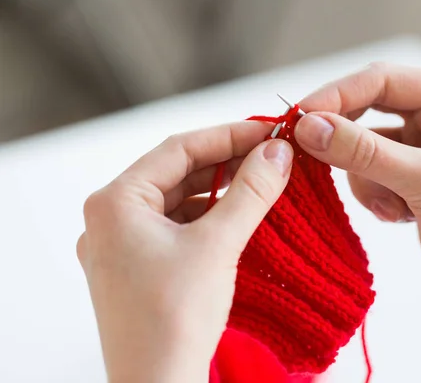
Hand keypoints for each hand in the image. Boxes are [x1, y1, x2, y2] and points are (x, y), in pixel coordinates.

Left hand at [77, 123, 292, 382]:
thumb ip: (250, 192)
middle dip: (226, 163)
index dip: (228, 136)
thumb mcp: (218, 245)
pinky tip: (239, 218)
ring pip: (179, 201)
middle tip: (271, 156)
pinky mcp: (139, 268)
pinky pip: (178, 228)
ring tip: (262, 184)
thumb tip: (278, 152)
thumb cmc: (174, 319)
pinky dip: (209, 219)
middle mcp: (111, 219)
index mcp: (115, 202)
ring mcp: (123, 246)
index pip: (178, 149)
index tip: (269, 132)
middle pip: (177, 173)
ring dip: (220, 192)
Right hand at [294, 63, 420, 382]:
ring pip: (363, 145)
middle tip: (307, 150)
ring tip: (392, 205)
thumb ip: (363, 151)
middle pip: (368, 108)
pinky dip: (374, 195)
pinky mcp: (409, 175)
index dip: (337, 95)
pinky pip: (368, 172)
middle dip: (344, 136)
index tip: (300, 116)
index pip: (382, 80)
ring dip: (366, 178)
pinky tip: (400, 215)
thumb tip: (308, 126)